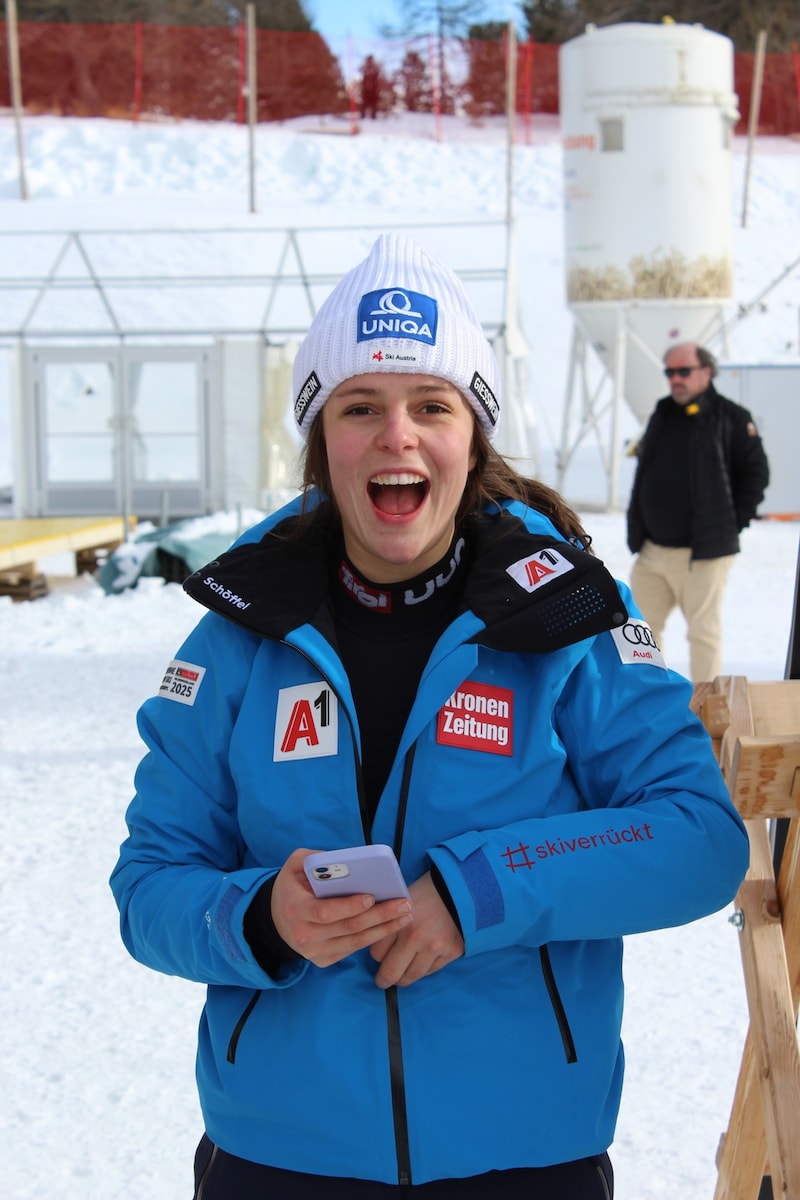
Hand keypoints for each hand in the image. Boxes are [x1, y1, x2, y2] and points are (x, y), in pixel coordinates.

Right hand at [270, 849, 413, 967]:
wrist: (276, 919)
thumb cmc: (291, 887)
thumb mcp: (294, 865)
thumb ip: (315, 858)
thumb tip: (344, 861)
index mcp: (296, 909)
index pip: (326, 912)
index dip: (350, 906)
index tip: (372, 897)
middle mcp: (304, 935)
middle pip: (348, 927)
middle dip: (380, 916)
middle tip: (404, 905)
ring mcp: (314, 951)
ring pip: (355, 942)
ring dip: (384, 929)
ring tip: (405, 916)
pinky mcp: (323, 960)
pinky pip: (353, 949)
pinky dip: (373, 938)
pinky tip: (390, 926)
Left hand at [370, 871, 463, 988]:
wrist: (458, 888)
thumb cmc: (426, 892)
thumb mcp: (401, 901)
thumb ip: (389, 923)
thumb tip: (375, 943)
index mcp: (399, 921)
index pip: (376, 953)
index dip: (377, 956)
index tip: (380, 957)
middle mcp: (416, 938)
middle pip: (390, 972)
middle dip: (383, 979)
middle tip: (383, 980)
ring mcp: (434, 948)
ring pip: (410, 977)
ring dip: (404, 977)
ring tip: (402, 974)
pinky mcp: (450, 953)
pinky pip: (430, 972)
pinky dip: (423, 969)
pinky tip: (421, 961)